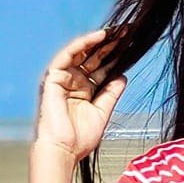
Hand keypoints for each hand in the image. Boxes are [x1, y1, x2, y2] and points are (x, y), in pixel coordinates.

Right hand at [31, 27, 127, 162]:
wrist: (64, 150)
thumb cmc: (80, 137)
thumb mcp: (102, 112)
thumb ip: (111, 93)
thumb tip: (123, 76)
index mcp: (85, 91)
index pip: (101, 69)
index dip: (115, 58)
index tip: (130, 46)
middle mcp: (73, 82)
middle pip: (93, 59)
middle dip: (109, 46)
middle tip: (126, 33)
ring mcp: (63, 78)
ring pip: (81, 53)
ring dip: (98, 41)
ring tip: (116, 32)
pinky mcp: (53, 76)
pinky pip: (68, 55)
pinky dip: (82, 44)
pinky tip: (98, 37)